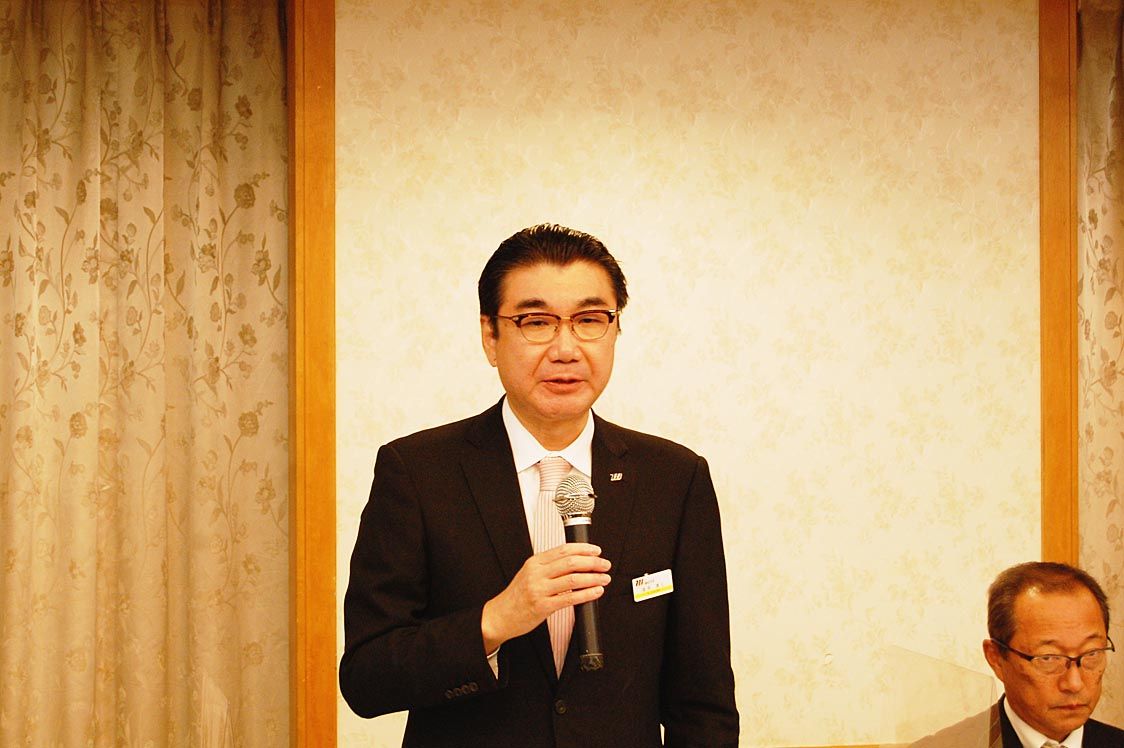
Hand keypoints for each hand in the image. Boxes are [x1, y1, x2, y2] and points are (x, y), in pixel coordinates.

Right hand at [481, 543, 610, 652]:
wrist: (500, 616)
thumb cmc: (517, 596)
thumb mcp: (529, 574)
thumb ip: (548, 567)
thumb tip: (575, 562)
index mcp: (534, 562)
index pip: (563, 549)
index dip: (583, 549)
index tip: (596, 551)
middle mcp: (536, 573)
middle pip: (570, 562)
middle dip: (592, 562)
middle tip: (605, 564)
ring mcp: (539, 589)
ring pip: (573, 579)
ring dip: (593, 578)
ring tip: (604, 579)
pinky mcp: (543, 606)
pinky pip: (570, 598)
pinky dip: (586, 594)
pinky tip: (596, 592)